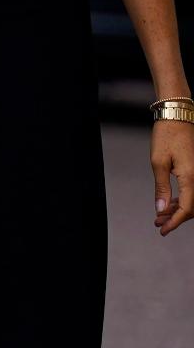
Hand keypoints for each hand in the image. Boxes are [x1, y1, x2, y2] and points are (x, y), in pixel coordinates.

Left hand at [152, 119, 193, 235]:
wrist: (178, 117)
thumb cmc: (167, 135)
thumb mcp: (158, 162)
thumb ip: (161, 188)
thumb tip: (161, 210)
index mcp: (191, 178)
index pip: (187, 210)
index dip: (175, 222)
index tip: (163, 230)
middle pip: (192, 208)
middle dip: (175, 217)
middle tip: (158, 223)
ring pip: (193, 201)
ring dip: (178, 209)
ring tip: (160, 215)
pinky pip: (193, 191)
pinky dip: (182, 199)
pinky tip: (170, 203)